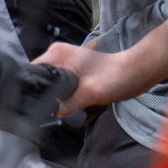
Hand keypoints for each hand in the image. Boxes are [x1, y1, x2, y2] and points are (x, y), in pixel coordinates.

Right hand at [36, 41, 159, 116]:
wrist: (137, 74)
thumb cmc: (116, 77)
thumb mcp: (88, 93)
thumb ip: (66, 105)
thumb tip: (51, 114)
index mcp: (57, 53)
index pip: (31, 71)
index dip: (30, 89)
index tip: (32, 106)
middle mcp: (58, 56)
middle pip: (38, 80)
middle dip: (41, 96)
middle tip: (48, 111)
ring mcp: (66, 64)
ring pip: (48, 85)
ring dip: (52, 98)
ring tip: (59, 110)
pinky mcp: (73, 72)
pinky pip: (59, 87)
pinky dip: (61, 97)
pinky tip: (66, 107)